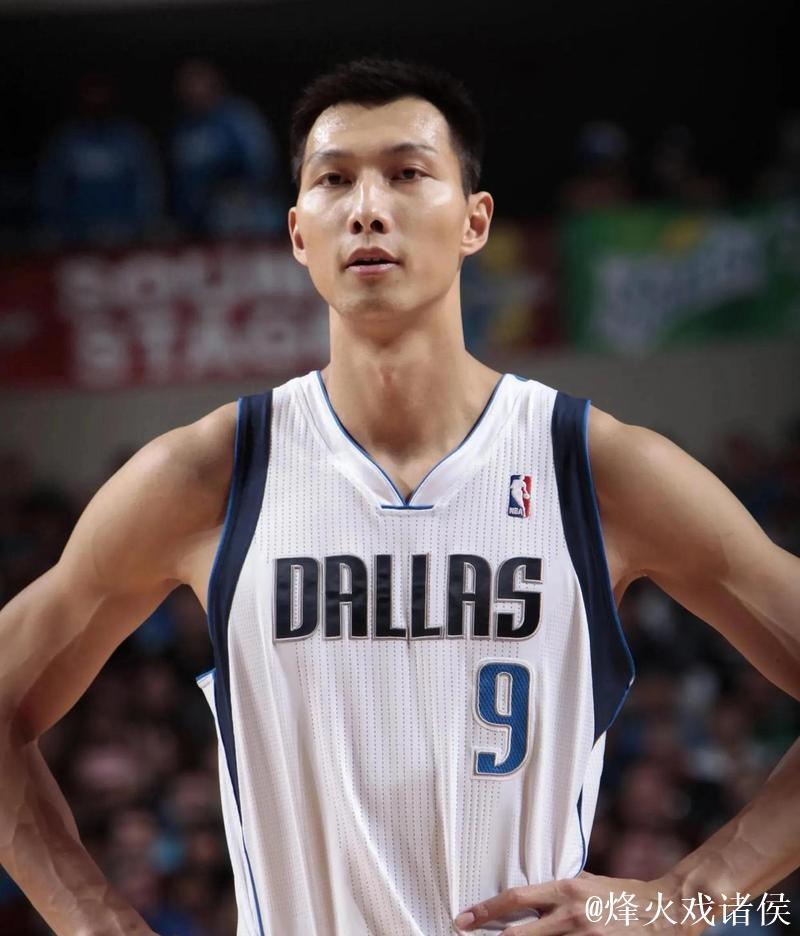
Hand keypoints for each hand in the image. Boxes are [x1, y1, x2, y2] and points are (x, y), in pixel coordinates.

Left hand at [453, 870, 702, 935]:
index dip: (486, 911)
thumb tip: (525, 904)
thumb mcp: (585, 883)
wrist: (664, 911)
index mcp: (566, 889)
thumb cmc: (621, 895)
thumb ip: (556, 895)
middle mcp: (571, 915)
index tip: (463, 919)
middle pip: (519, 935)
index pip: (516, 899)